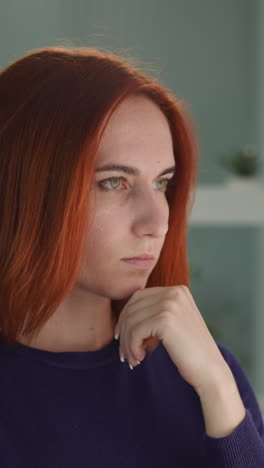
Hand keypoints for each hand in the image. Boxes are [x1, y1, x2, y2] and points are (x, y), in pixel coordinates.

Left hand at [114, 285, 229, 393]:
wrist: (211, 371)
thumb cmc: (190, 351)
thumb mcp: (174, 323)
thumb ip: (156, 311)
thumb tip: (123, 315)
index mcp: (177, 290)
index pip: (138, 297)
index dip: (125, 317)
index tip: (121, 337)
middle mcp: (174, 292)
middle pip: (132, 306)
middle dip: (124, 330)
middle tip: (124, 352)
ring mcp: (171, 304)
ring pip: (132, 320)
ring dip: (127, 342)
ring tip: (132, 359)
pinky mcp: (166, 320)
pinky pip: (136, 331)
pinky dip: (132, 346)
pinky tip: (140, 358)